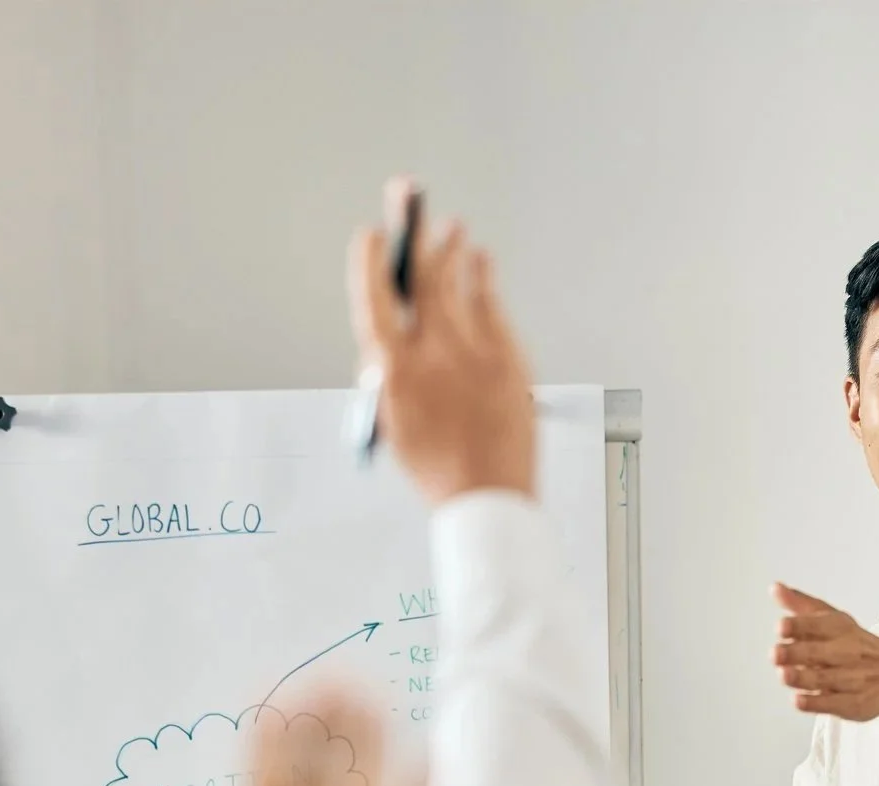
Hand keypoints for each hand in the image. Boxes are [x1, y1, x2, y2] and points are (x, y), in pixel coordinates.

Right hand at [348, 176, 536, 504]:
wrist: (489, 498)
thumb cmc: (439, 468)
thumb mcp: (393, 422)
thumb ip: (385, 376)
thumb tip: (387, 342)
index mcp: (393, 369)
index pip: (373, 298)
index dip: (369, 262)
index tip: (369, 236)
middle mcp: (433, 352)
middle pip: (419, 276)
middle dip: (411, 229)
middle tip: (408, 194)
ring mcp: (475, 353)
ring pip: (459, 284)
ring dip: (452, 250)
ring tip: (452, 227)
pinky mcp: (509, 360)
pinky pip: (493, 306)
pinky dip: (484, 279)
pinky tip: (482, 262)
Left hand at [771, 583, 878, 719]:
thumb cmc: (855, 645)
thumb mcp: (831, 619)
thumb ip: (801, 605)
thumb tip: (775, 588)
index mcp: (840, 629)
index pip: (819, 625)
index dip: (799, 626)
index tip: (781, 626)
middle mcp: (846, 653)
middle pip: (818, 653)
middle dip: (796, 653)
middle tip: (776, 653)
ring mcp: (852, 680)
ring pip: (824, 679)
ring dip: (802, 678)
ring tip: (784, 675)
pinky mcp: (854, 704)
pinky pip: (834, 704)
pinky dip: (816, 703)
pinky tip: (799, 700)